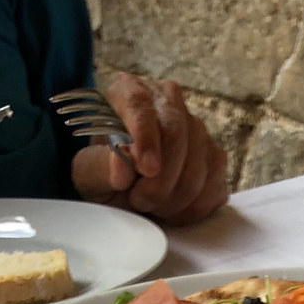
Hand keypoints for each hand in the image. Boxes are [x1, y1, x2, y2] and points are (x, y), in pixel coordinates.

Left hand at [71, 74, 228, 224]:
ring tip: (151, 207)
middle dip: (161, 179)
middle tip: (139, 201)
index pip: (140, 105)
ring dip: (176, 198)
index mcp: (130, 92)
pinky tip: (172, 212)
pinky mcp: (214, 158)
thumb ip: (100, 168)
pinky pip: (215, 185)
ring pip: (200, 162)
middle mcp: (167, 101)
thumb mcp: (88, 173)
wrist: (124, 188)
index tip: (145, 169)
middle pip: (176, 133)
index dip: (145, 137)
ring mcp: (196, 128)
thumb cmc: (104, 174)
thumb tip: (123, 171)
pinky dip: (195, 208)